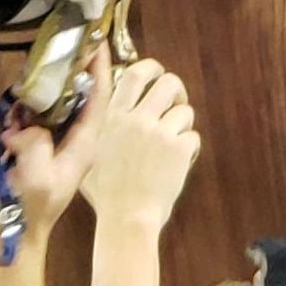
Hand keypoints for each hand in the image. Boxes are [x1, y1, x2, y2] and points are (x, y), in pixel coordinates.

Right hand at [0, 45, 111, 257]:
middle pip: (61, 88)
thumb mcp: (39, 181)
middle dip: (57, 61)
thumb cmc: (27, 215)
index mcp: (79, 144)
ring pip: (26, 91)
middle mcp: (55, 133)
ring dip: (19, 71)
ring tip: (14, 45)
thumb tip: (19, 126)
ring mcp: (26, 134)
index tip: (97, 38)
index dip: (100, 67)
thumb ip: (36, 146)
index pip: (97, 98)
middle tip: (52, 31)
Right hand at [81, 58, 201, 232]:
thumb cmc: (106, 193)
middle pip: (168, 82)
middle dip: (176, 91)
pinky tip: (179, 163)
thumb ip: (100, 127)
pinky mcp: (179, 149)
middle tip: (174, 105)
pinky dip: (189, 149)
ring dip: (183, 125)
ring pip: (185, 110)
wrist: (127, 218)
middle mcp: (137, 119)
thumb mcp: (91, 153)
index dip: (150, 67)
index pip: (134, 74)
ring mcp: (160, 133)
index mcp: (114, 117)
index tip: (157, 72)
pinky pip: (193, 137)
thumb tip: (107, 110)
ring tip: (174, 143)